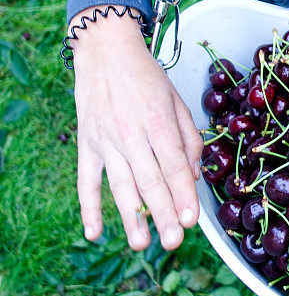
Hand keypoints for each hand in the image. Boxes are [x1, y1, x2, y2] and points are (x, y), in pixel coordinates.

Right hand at [71, 6, 203, 249]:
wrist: (105, 51)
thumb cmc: (147, 77)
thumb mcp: (177, 101)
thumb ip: (189, 138)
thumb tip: (194, 174)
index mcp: (157, 122)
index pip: (173, 165)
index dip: (183, 194)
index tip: (192, 219)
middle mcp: (130, 134)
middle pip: (149, 180)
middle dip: (163, 214)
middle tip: (174, 242)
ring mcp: (106, 141)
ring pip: (120, 186)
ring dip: (131, 217)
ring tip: (141, 244)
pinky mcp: (87, 144)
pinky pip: (86, 180)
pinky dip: (89, 207)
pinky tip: (94, 232)